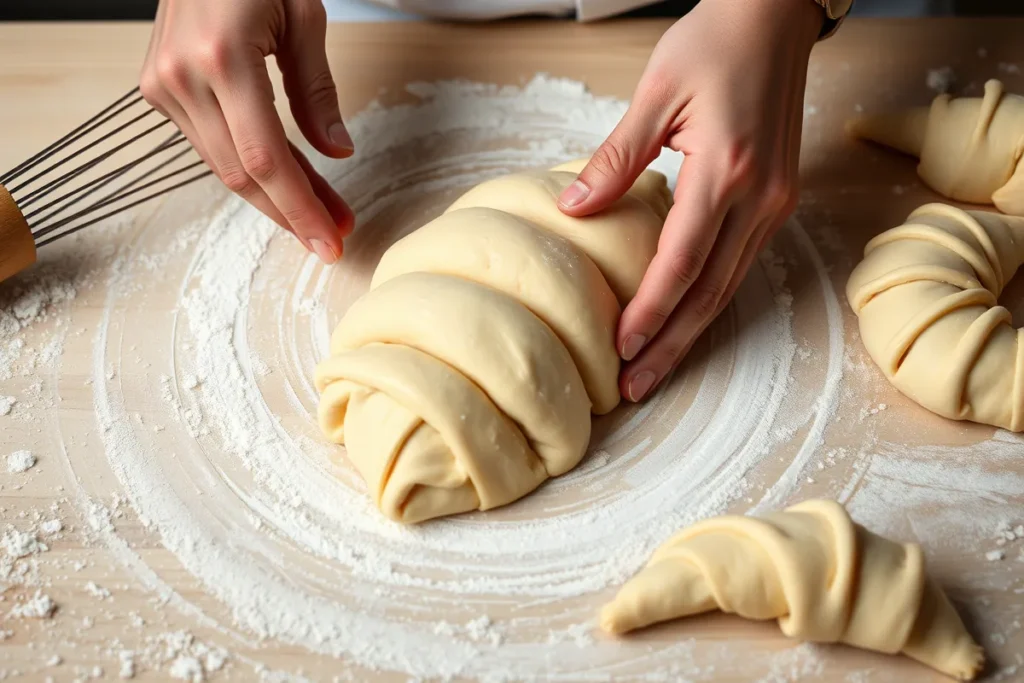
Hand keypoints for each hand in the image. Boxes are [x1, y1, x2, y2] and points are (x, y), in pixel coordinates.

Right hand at [140, 0, 354, 263]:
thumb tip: (337, 152)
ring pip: (223, 167)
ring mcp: (163, 84)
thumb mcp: (303, 16)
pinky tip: (286, 182)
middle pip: (242, 173)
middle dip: (292, 212)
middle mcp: (182, 77)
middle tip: (334, 235)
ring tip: (321, 212)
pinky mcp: (159, 87)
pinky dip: (249, 168)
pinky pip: (210, 145)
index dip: (300, 208)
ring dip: (275, 197)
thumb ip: (317, 90)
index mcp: (223, 58)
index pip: (265, 159)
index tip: (331, 240)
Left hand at [558, 0, 821, 401]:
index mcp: (726, 170)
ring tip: (654, 367)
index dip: (650, 310)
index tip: (620, 347)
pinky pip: (741, 262)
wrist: (775, 16)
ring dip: (691, 331)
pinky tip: (684, 320)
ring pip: (730, 285)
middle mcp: (760, 197)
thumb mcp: (655, 94)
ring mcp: (776, 201)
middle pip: (711, 291)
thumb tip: (573, 209)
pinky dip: (710, 298)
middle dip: (671, 344)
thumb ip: (615, 160)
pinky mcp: (778, 198)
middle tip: (635, 386)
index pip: (681, 261)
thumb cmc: (714, 43)